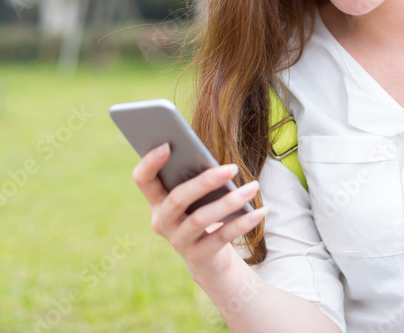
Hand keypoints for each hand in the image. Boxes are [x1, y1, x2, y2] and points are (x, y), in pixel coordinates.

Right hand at [132, 143, 269, 282]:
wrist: (208, 259)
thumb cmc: (202, 213)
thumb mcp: (196, 197)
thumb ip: (196, 178)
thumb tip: (217, 164)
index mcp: (156, 200)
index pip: (143, 180)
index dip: (150, 163)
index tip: (167, 145)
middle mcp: (162, 221)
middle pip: (177, 199)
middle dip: (205, 181)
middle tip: (232, 167)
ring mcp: (178, 241)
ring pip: (201, 219)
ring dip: (230, 202)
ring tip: (254, 187)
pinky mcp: (198, 257)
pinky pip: (221, 237)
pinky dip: (242, 223)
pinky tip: (261, 211)